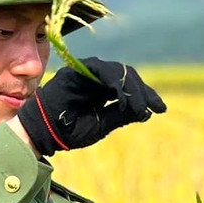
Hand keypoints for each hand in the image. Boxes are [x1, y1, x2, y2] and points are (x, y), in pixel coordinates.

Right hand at [16, 58, 165, 155]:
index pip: (128, 86)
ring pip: (118, 72)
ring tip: (141, 106)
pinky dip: (116, 82)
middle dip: (143, 91)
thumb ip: (122, 115)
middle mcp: (95, 78)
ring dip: (132, 89)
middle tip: (156, 106)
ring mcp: (86, 72)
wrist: (43, 132)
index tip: (160, 108)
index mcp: (101, 90)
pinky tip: (124, 97)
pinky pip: (102, 71)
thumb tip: (147, 112)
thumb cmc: (69, 131)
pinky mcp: (77, 71)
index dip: (145, 95)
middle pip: (126, 76)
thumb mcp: (102, 124)